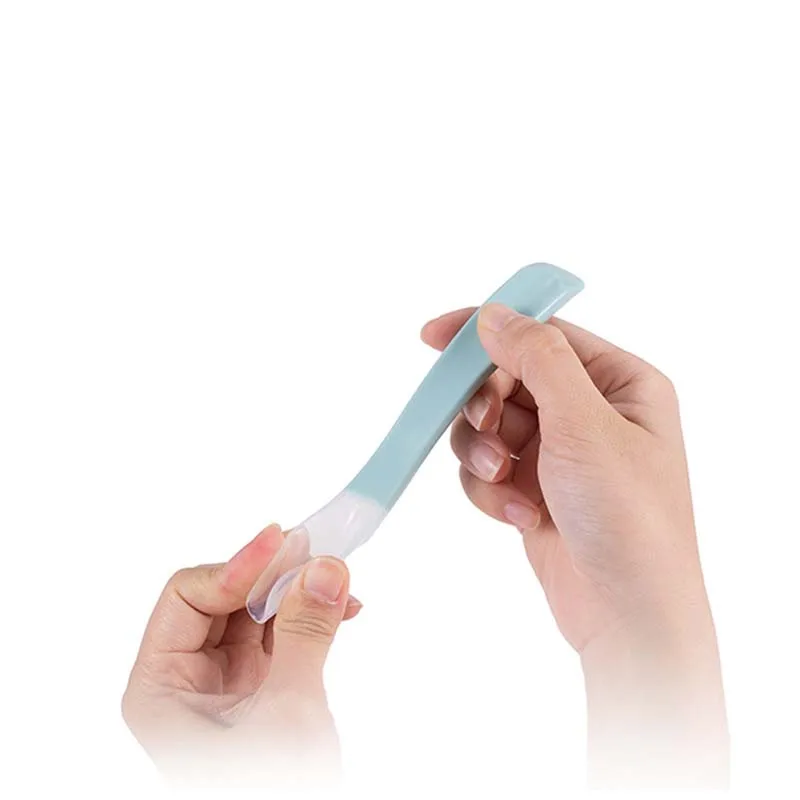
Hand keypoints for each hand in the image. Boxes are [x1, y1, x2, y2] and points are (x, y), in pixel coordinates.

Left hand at [122, 524, 360, 788]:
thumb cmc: (270, 793)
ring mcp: (224, 680)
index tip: (283, 541)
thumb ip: (304, 635)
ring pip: (254, 609)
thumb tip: (323, 569)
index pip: (188, 595)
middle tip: (318, 550)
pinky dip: (310, 614)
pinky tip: (342, 609)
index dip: (236, 564)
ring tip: (338, 578)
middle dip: (272, 573)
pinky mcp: (259, 685)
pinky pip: (280, 630)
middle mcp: (185, 677)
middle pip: (222, 595)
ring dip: (297, 589)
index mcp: (160, 687)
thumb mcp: (287, 715)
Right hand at [422, 304, 728, 786]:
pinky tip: (519, 518)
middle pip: (506, 379)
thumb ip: (538, 359)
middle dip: (486, 408)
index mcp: (620, 382)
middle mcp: (589, 411)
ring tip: (504, 482)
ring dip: (483, 453)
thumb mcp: (585, 426)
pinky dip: (491, 491)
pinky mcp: (533, 489)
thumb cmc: (630, 519)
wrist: (629, 619)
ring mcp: (559, 453)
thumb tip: (494, 314)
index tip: (433, 337)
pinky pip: (487, 469)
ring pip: (488, 426)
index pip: (541, 334)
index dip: (486, 331)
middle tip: (483, 429)